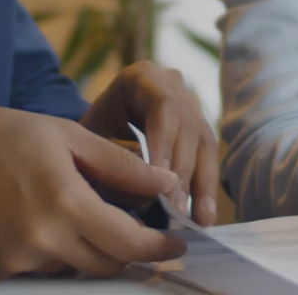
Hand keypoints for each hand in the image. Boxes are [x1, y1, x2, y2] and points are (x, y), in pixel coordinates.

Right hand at [0, 106, 186, 278]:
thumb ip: (121, 164)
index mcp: (66, 202)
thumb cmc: (4, 136)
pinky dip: (57, 253)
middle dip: (128, 250)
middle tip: (137, 227)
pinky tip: (48, 222)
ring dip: (90, 249)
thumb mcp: (67, 135)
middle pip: (107, 264)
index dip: (158, 248)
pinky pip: (44, 271)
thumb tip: (165, 182)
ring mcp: (18, 259)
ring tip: (81, 213)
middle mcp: (43, 239)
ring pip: (76, 269)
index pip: (129, 242)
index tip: (174, 245)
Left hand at [79, 60, 218, 225]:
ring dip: (201, 184)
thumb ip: (116, 157)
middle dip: (183, 171)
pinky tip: (204, 216)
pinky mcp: (199, 129)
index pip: (162, 106)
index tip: (161, 177)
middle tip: (177, 209)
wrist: (95, 129)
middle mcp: (173, 85)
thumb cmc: (89, 133)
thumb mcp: (92, 140)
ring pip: (204, 144)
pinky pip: (208, 158)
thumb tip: (151, 182)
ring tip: (200, 220)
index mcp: (143, 76)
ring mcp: (190, 105)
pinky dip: (205, 187)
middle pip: (187, 126)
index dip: (165, 141)